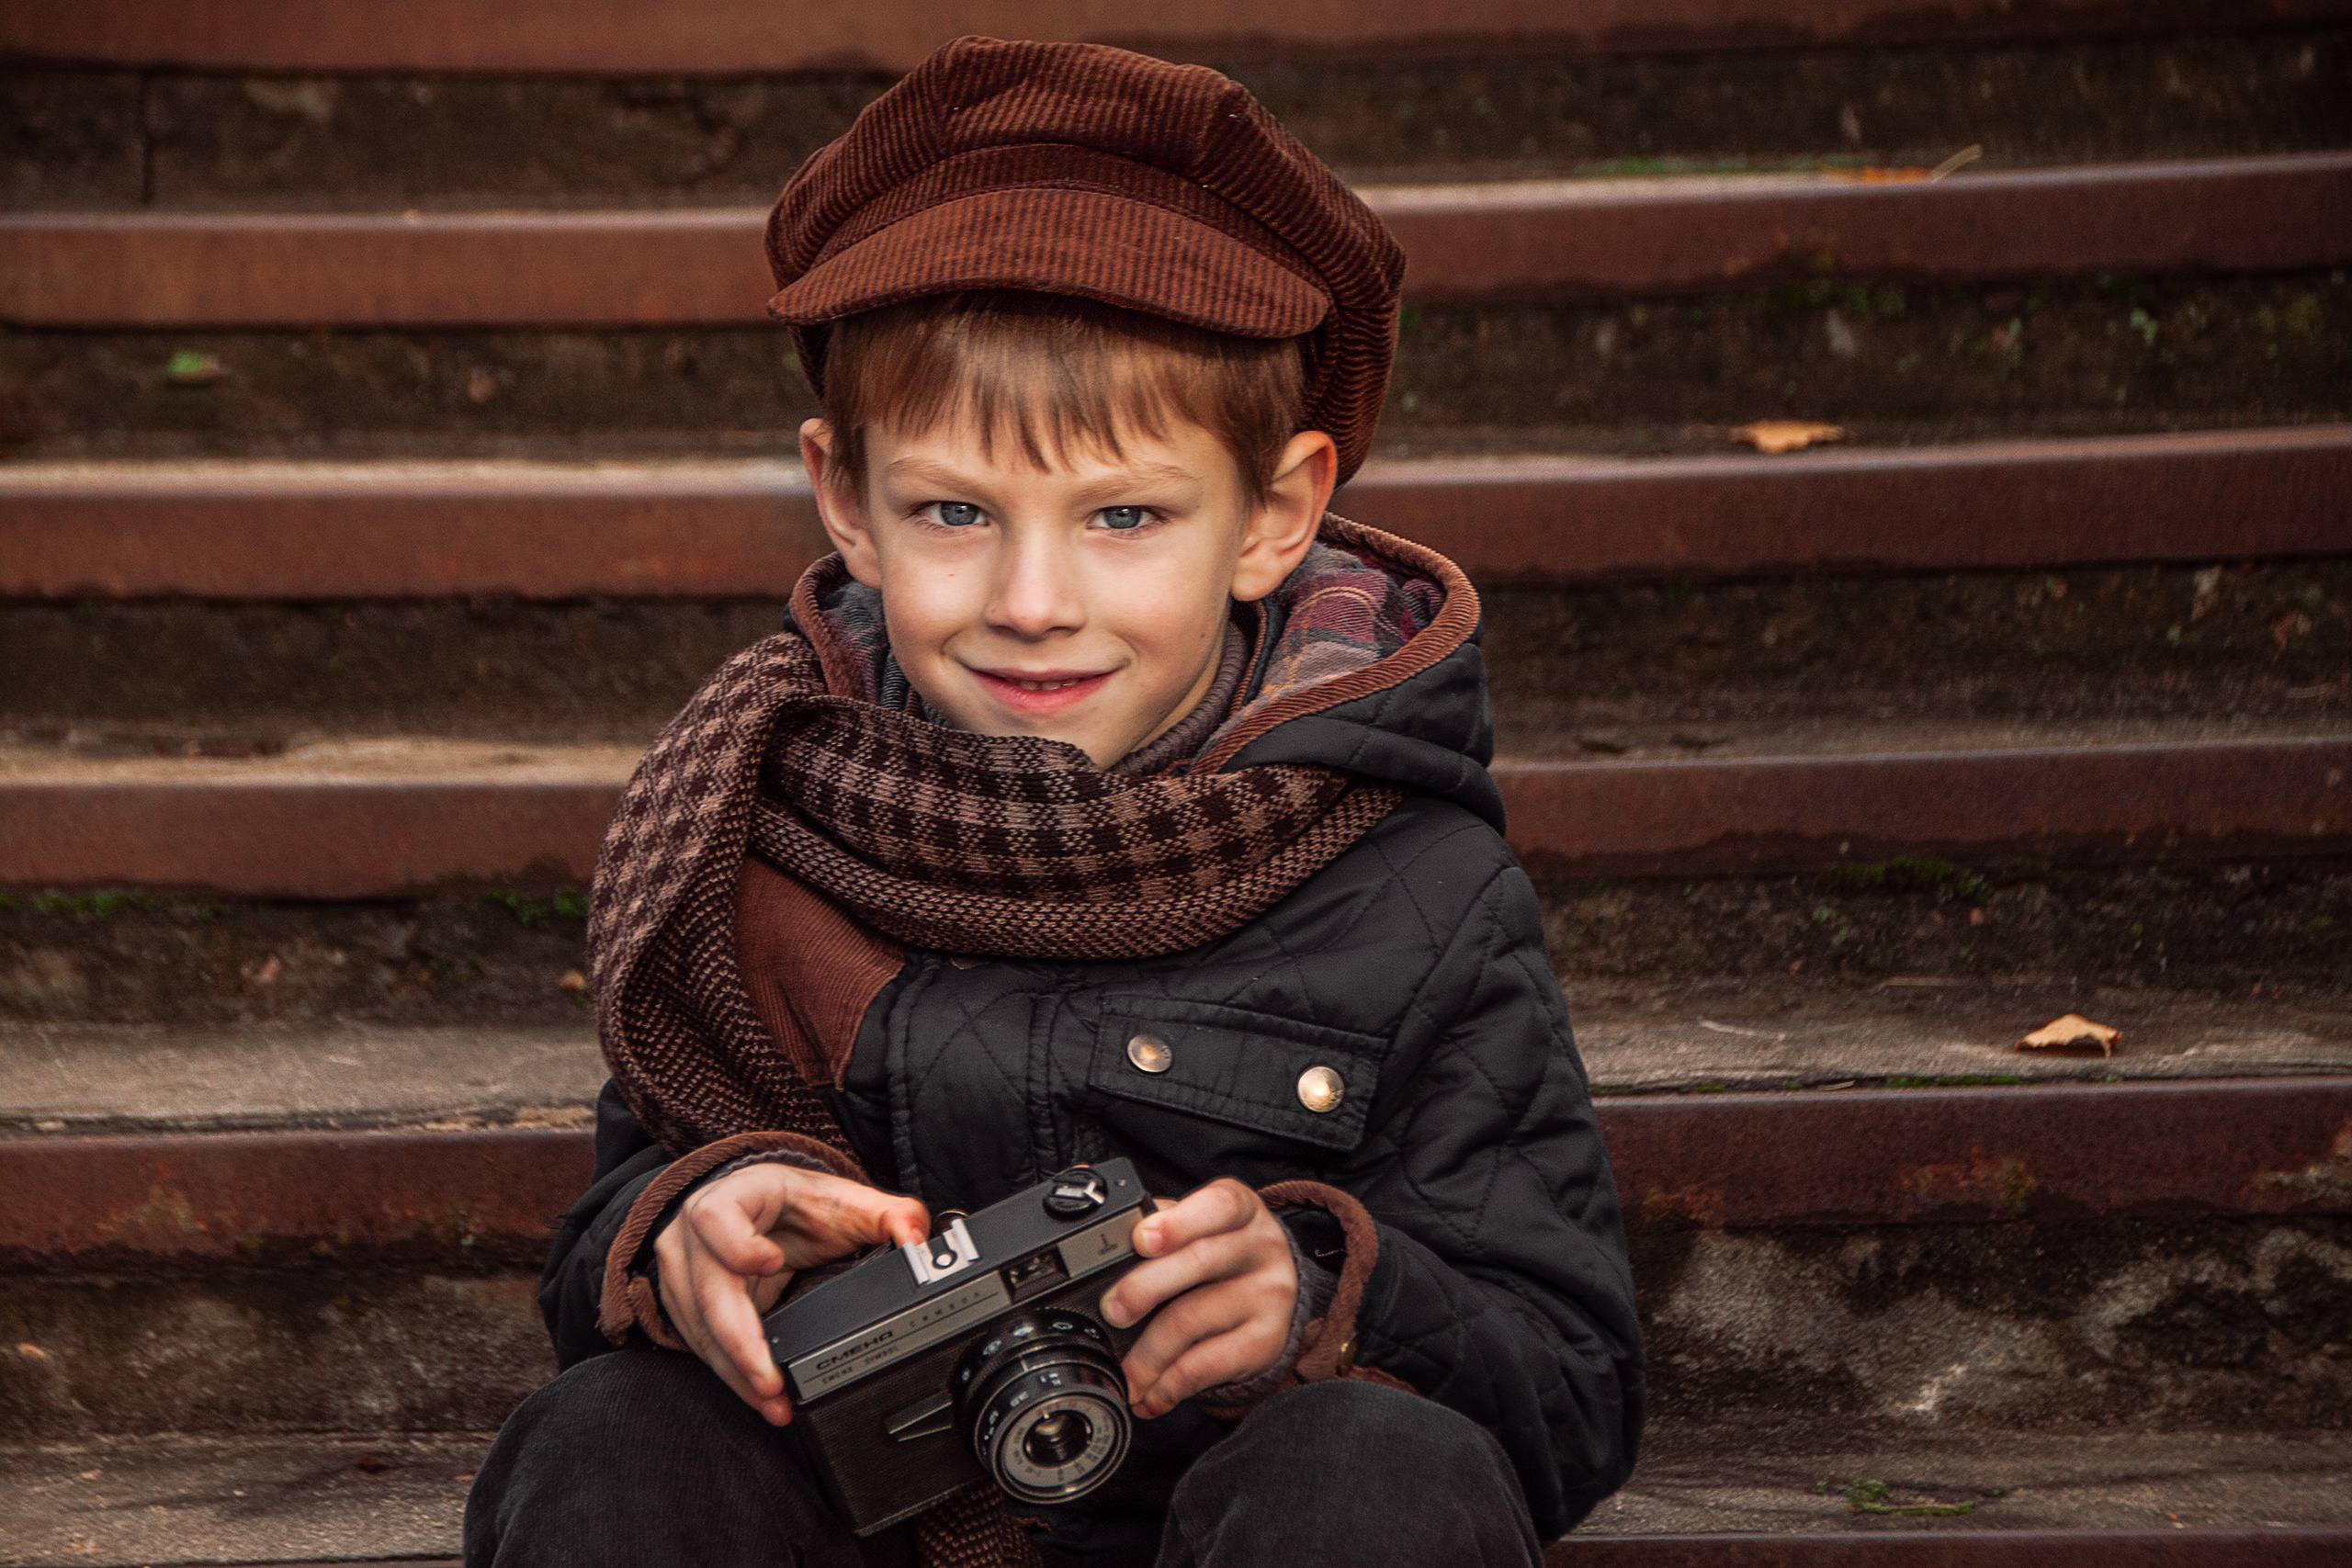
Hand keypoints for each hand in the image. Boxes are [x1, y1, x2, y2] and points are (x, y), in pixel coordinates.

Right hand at [654, 1163, 928, 1424]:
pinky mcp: (685, 1308)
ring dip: (737, 1372)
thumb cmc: (793, 1204)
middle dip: (740, 1342)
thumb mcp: (839, 1199)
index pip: (718, 1216)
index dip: (739, 1244)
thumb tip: (917, 1239)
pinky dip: (733, 1376)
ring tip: (774, 1403)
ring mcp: (683, 1274)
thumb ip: (886, 1214)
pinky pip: (703, 1348)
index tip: (771, 1264)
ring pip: (702, 1330)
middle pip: (707, 1291)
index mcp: (733, 1198)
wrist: (758, 1212)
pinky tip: (760, 1398)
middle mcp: (695, 1236)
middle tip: (772, 1381)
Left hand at [1098, 1178, 1296, 1418]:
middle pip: (1199, 1262)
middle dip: (1145, 1288)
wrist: (1273, 1295)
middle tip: (1112, 1311)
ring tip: (1123, 1374)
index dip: (1178, 1221)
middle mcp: (1259, 1246)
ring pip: (1196, 1318)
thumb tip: (1082, 1175)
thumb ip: (1149, 1211)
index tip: (1141, 1239)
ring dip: (1148, 1354)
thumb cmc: (1218, 1252)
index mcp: (1237, 1208)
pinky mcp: (1267, 1340)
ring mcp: (1269, 1294)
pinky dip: (1171, 1385)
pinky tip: (1151, 1394)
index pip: (1217, 1205)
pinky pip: (1210, 1363)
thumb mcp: (1195, 1224)